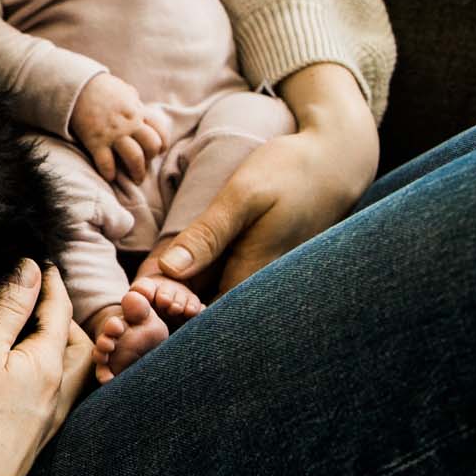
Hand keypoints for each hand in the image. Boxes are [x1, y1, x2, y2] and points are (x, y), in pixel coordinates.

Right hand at [0, 261, 90, 475]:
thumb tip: (30, 271)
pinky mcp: (33, 442)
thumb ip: (8, 307)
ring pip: (71, 375)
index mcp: (48, 364)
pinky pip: (57, 398)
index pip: (59, 312)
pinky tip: (25, 382)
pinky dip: (50, 377)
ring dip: (62, 350)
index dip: (51, 283)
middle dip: (65, 318)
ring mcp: (48, 421)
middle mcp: (58, 393)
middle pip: (78, 346)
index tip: (43, 264)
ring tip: (35, 338)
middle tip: (43, 301)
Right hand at [70, 71, 164, 182]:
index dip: (162, 143)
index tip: (158, 150)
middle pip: (152, 146)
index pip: (160, 130)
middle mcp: (129, 124)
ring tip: (135, 179)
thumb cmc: (100, 87)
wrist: (76, 86)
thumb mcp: (123, 90)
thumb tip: (136, 101)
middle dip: (150, 158)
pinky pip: (106, 163)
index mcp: (137, 111)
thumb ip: (132, 99)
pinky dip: (109, 173)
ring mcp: (113, 134)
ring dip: (137, 172)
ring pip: (135, 158)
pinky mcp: (96, 141)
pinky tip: (110, 177)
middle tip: (144, 165)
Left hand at [156, 63, 378, 294]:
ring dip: (181, 293)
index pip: (201, 315)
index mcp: (254, 276)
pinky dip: (199, 279)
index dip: (166, 310)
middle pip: (206, 312)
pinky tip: (178, 265)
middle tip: (139, 291)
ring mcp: (263, 276)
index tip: (140, 294)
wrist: (336, 160)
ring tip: (152, 280)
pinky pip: (225, 281)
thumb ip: (208, 234)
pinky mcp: (262, 264)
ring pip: (214, 297)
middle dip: (168, 305)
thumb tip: (170, 270)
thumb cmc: (291, 172)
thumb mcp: (243, 196)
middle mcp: (260, 285)